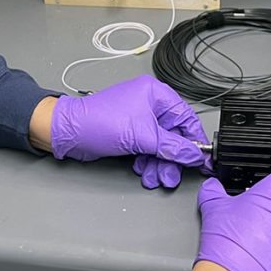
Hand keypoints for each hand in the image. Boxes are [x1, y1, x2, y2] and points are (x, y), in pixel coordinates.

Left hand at [50, 75, 209, 188]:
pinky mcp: (130, 132)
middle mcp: (148, 103)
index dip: (194, 140)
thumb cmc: (98, 122)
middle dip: (173, 158)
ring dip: (159, 163)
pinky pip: (147, 149)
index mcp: (155, 94)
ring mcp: (138, 119)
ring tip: (156, 177)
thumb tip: (193, 154)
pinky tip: (144, 170)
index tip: (200, 158)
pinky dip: (147, 161)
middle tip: (172, 175)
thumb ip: (172, 147)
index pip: (186, 117)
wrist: (69, 133)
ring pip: (160, 145)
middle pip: (173, 135)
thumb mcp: (143, 136)